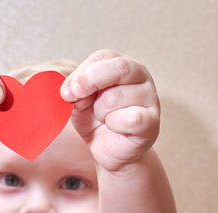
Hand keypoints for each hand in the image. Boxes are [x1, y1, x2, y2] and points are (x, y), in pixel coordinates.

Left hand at [61, 50, 159, 170]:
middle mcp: (140, 76)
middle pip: (118, 68)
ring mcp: (150, 98)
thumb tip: (70, 91)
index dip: (81, 74)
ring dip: (100, 112)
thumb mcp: (78, 101)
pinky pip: (129, 118)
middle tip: (77, 99)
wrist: (110, 150)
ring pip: (115, 97)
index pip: (102, 57)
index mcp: (122, 65)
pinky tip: (115, 128)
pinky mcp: (152, 122)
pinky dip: (114, 125)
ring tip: (105, 119)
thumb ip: (74, 92)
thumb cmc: (95, 120)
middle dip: (90, 82)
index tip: (65, 93)